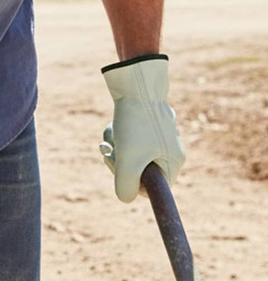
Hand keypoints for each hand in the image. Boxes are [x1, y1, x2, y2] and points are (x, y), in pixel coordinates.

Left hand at [99, 55, 184, 202]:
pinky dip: (118, 137)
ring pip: (129, 157)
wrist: (137, 83)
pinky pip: (128, 142)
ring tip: (111, 134)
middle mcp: (170, 153)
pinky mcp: (147, 129)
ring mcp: (159, 140)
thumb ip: (126, 186)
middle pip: (137, 173)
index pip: (150, 189)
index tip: (118, 168)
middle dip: (118, 163)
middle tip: (108, 150)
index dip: (130, 183)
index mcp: (173, 163)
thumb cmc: (136, 123)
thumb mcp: (128, 161)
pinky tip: (113, 126)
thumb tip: (126, 197)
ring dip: (115, 148)